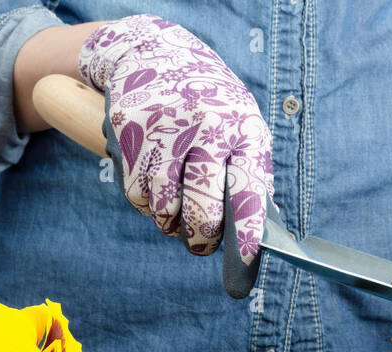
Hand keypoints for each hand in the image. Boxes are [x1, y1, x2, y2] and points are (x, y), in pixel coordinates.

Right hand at [78, 15, 272, 297]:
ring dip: (168, 222)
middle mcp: (207, 126)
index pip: (248, 190)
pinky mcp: (131, 130)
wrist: (154, 51)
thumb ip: (250, 171)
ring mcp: (166, 128)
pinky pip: (137, 195)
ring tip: (175, 209)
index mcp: (242, 128)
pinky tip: (155, 184)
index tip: (247, 259)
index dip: (248, 232)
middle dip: (201, 239)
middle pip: (201, 209)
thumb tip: (260, 230)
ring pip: (164, 209)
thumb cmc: (207, 101)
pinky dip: (145, 203)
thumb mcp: (239, 123)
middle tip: (200, 245)